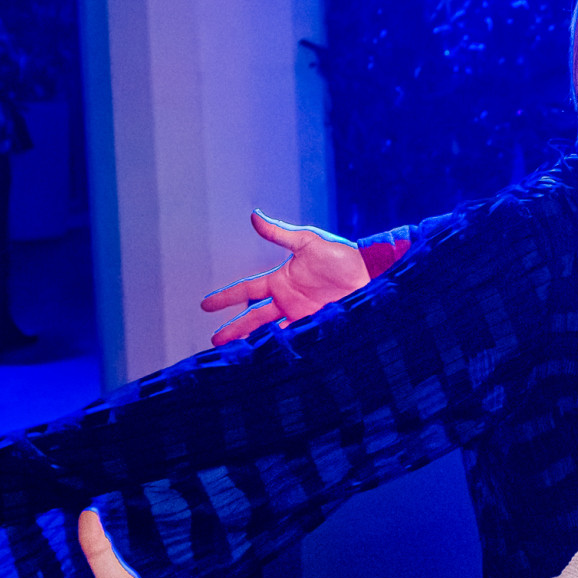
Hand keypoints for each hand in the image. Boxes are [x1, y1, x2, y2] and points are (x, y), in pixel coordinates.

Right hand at [199, 210, 368, 345]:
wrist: (372, 274)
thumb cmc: (343, 255)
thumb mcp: (309, 242)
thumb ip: (280, 233)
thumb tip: (254, 216)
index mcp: (281, 281)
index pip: (247, 290)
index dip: (226, 297)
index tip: (205, 306)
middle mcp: (288, 301)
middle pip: (254, 318)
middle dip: (234, 329)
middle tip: (215, 342)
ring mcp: (301, 316)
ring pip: (271, 333)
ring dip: (255, 344)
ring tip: (238, 357)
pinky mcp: (317, 327)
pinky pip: (295, 340)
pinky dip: (282, 349)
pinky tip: (270, 361)